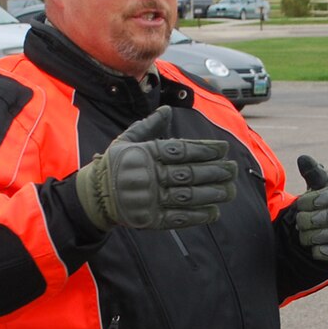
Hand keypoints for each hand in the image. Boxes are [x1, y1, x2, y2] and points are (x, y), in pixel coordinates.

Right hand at [74, 106, 237, 230]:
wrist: (95, 196)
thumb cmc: (116, 164)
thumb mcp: (127, 140)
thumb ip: (149, 126)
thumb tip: (168, 109)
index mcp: (145, 154)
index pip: (180, 151)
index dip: (204, 150)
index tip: (223, 149)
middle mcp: (148, 176)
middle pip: (187, 174)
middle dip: (214, 171)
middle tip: (233, 169)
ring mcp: (150, 199)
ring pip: (186, 196)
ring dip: (211, 194)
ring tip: (230, 191)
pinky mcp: (151, 219)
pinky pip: (178, 218)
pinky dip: (197, 216)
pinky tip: (215, 212)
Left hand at [292, 155, 327, 262]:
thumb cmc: (325, 200)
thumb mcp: (320, 185)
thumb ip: (312, 172)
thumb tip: (302, 158)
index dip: (310, 201)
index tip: (301, 204)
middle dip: (307, 220)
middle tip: (299, 221)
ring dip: (310, 236)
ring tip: (303, 233)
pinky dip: (318, 250)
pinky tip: (313, 245)